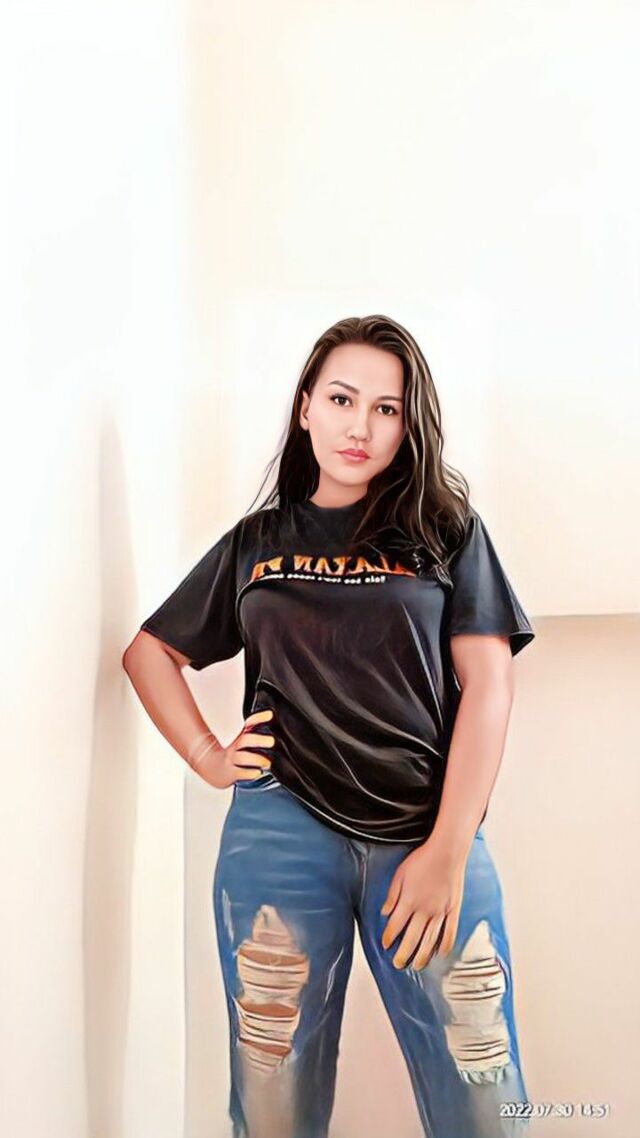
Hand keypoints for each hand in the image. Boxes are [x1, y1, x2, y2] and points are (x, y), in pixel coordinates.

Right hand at [193, 709, 275, 789]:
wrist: (213, 768)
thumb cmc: (235, 754)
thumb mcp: (244, 741)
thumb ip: (257, 734)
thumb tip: (273, 721)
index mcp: (242, 737)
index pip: (250, 723)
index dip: (259, 718)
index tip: (270, 715)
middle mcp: (237, 747)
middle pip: (245, 739)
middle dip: (259, 740)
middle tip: (271, 741)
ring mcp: (232, 760)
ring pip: (242, 757)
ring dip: (257, 760)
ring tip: (267, 763)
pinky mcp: (231, 773)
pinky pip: (239, 773)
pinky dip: (250, 773)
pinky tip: (258, 772)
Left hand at [380, 837, 466, 969]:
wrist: (447, 852)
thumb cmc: (422, 860)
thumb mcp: (400, 874)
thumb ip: (392, 895)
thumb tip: (384, 912)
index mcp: (409, 901)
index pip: (395, 925)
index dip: (389, 937)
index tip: (385, 945)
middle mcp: (424, 910)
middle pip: (412, 938)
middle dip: (403, 954)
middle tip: (398, 964)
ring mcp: (440, 912)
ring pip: (430, 940)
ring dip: (422, 956)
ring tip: (416, 966)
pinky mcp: (453, 910)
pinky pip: (449, 933)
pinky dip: (445, 945)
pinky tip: (440, 954)